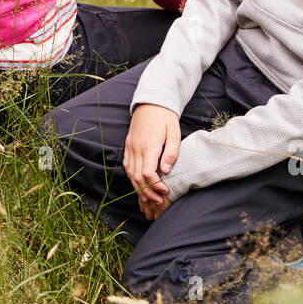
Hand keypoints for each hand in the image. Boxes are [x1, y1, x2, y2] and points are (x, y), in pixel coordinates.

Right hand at [124, 104, 180, 220]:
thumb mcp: (174, 132)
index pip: (147, 173)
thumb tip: (165, 171)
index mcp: (149, 145)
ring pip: (130, 174)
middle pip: (137, 177)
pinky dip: (133, 178)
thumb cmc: (165, 117)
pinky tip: (140, 184)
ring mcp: (130, 147)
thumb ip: (171, 153)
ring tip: (150, 198)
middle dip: (148, 192)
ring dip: (139, 188)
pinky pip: (127, 166)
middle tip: (159, 201)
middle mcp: (137, 148)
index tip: (165, 191)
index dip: (155, 186)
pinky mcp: (128, 146)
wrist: (151, 102)